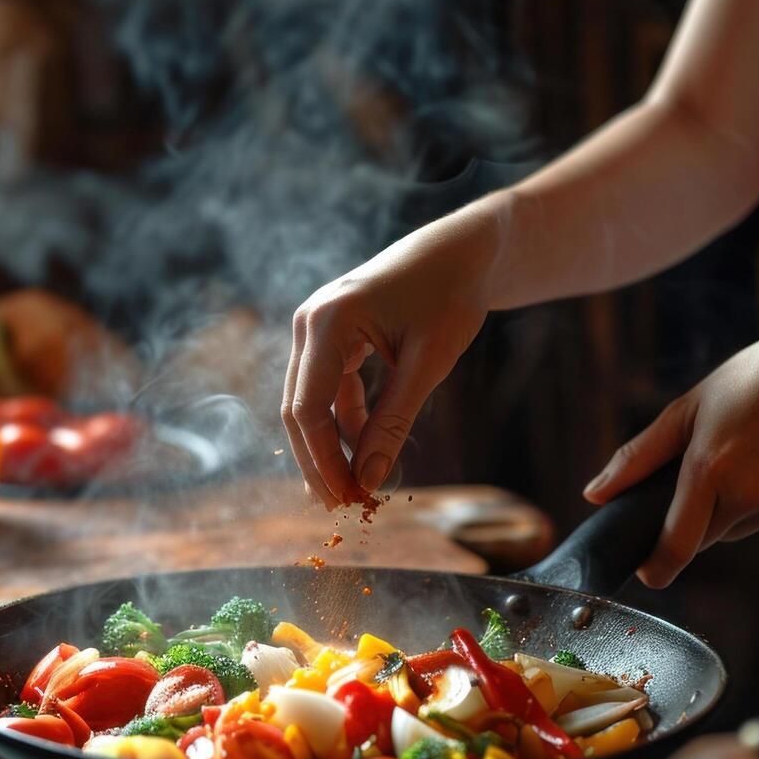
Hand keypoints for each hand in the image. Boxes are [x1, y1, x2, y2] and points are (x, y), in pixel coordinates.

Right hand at [281, 210, 497, 506]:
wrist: (460, 251)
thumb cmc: (450, 297)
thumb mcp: (427, 365)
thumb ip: (394, 422)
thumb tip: (370, 480)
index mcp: (329, 322)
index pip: (309, 408)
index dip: (323, 461)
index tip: (346, 499)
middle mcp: (310, 322)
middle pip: (298, 409)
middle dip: (319, 462)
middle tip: (341, 507)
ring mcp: (315, 327)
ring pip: (309, 403)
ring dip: (328, 446)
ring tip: (353, 487)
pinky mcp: (329, 335)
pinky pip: (326, 389)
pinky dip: (342, 421)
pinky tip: (363, 450)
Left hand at [583, 323, 758, 587]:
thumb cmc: (746, 384)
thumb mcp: (683, 412)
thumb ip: (636, 459)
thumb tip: (593, 495)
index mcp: (708, 472)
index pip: (676, 544)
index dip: (656, 567)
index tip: (644, 572)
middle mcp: (745, 497)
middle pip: (701, 538)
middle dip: (690, 521)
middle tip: (701, 474)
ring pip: (732, 531)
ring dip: (724, 510)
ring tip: (741, 459)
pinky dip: (756, 505)